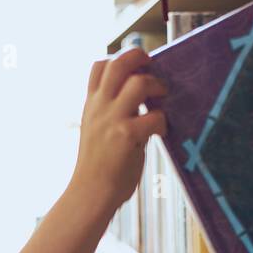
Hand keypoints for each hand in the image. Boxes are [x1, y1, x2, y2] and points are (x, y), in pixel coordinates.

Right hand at [68, 47, 167, 209]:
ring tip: (161, 102)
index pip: (99, 65)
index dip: (120, 59)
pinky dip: (163, 122)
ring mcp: (112, 120)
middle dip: (141, 58)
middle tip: (154, 71)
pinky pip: (154, 116)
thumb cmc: (99, 166)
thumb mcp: (97, 130)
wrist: (90, 194)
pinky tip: (160, 133)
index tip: (136, 70)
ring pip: (139, 83)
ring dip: (157, 87)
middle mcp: (100, 107)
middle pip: (119, 63)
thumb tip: (143, 97)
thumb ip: (113, 111)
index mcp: (91, 104)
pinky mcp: (126, 136)